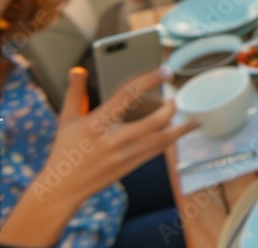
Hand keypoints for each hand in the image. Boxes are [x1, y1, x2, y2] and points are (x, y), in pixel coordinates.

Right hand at [40, 67, 195, 206]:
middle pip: (153, 122)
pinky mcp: (130, 166)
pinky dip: (170, 141)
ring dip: (180, 129)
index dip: (149, 80)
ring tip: (194, 121)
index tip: (166, 70)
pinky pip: (156, 152)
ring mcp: (124, 155)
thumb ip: (75, 93)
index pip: (127, 94)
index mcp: (97, 123)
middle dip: (170, 108)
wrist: (63, 188)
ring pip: (161, 141)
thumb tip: (79, 70)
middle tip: (176, 99)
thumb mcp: (66, 119)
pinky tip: (179, 135)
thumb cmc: (65, 150)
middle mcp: (114, 139)